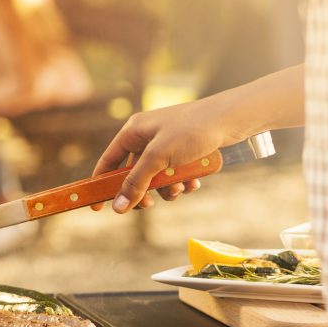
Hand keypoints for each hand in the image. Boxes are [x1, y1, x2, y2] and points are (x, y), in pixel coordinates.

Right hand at [91, 97, 242, 213]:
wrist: (231, 119)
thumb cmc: (192, 130)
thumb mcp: (159, 158)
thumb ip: (137, 183)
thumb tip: (118, 207)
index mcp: (133, 131)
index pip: (109, 161)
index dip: (101, 184)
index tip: (96, 207)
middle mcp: (147, 136)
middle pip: (134, 173)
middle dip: (143, 190)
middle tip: (149, 204)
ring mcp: (166, 143)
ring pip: (157, 177)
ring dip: (167, 188)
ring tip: (180, 188)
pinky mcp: (185, 150)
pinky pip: (175, 173)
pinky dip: (182, 181)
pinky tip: (194, 182)